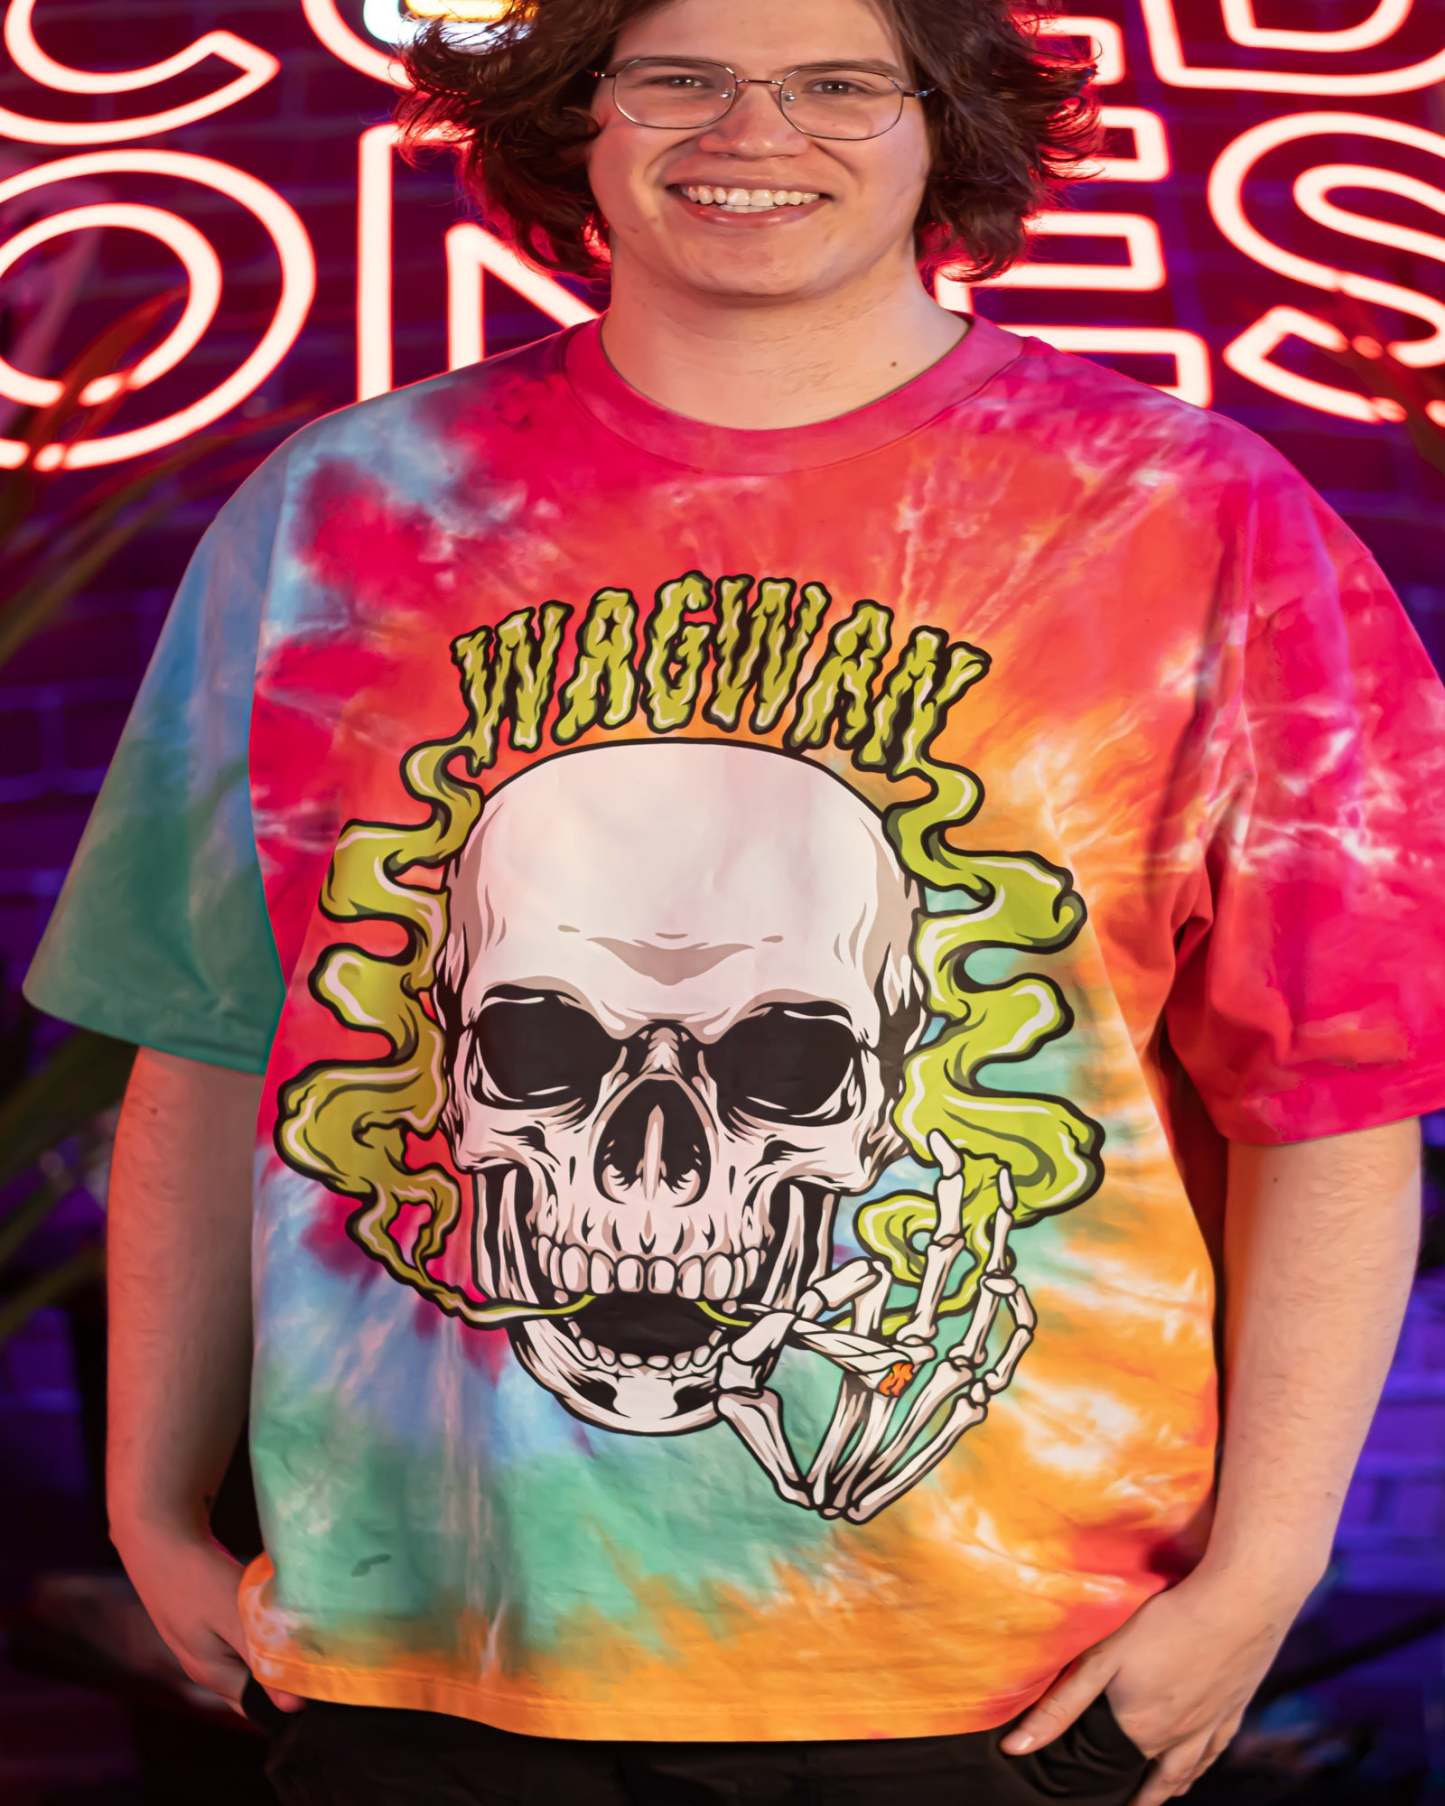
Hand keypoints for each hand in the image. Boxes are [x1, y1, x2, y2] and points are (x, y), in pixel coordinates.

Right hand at [112, 1518, 306, 1717]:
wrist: (158, 1535)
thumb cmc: (195, 1578)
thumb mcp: (231, 1617)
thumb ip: (260, 1658)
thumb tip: (292, 1707)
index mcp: (211, 1675)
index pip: (260, 1707)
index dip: (292, 1698)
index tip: (326, 1678)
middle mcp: (206, 1665)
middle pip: (256, 1684)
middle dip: (287, 1672)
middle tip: (324, 1650)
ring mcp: (204, 1641)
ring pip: (252, 1656)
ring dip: (277, 1646)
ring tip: (310, 1627)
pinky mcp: (207, 1617)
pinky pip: (244, 1634)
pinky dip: (264, 1626)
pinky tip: (281, 1606)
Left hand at [999, 1564, 1308, 1803]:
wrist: (1239, 1605)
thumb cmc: (1166, 1624)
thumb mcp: (1104, 1659)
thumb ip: (1061, 1705)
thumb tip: (1017, 1747)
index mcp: (1139, 1730)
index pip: (1108, 1769)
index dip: (1092, 1782)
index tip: (1076, 1793)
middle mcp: (1175, 1739)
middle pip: (1146, 1773)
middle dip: (1129, 1788)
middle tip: (1114, 1795)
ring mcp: (1208, 1728)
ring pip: (1183, 1774)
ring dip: (1163, 1791)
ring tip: (1149, 1801)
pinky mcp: (1232, 1711)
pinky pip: (1213, 1755)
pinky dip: (1199, 1770)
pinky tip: (1195, 1772)